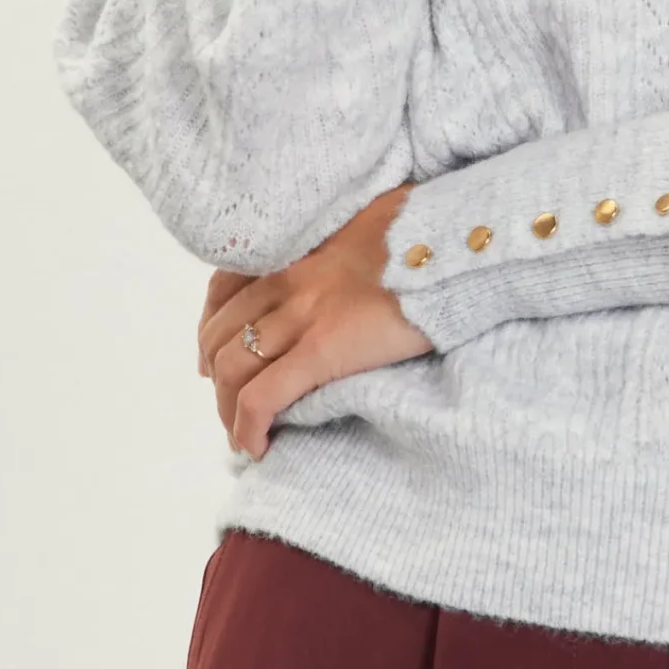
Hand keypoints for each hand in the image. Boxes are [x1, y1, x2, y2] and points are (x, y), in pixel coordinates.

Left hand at [196, 185, 432, 460]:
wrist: (457, 246)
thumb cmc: (429, 231)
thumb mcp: (371, 221)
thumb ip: (345, 240)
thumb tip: (357, 255)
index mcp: (296, 248)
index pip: (224, 287)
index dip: (211, 324)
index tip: (215, 351)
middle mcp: (287, 279)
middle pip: (221, 333)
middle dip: (215, 374)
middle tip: (229, 402)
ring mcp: (301, 315)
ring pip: (232, 369)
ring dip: (226, 409)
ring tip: (242, 433)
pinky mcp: (322, 350)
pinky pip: (262, 397)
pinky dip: (246, 427)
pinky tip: (255, 447)